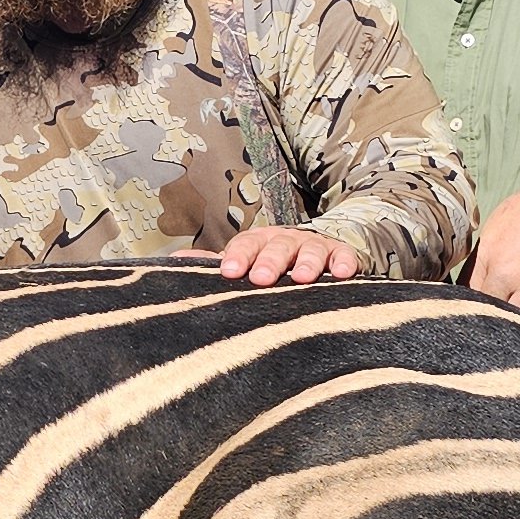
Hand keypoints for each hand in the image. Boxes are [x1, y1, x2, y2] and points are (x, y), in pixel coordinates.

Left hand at [187, 226, 362, 286]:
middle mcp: (287, 240)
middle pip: (278, 245)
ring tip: (302, 278)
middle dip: (269, 261)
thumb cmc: (271, 264)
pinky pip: (345, 256)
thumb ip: (214, 263)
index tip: (229, 272)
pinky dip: (345, 263)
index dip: (238, 256)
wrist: (316, 254)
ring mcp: (315, 246)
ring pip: (311, 250)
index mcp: (260, 241)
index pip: (246, 244)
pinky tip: (343, 274)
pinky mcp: (342, 255)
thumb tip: (174, 260)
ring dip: (307, 262)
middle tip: (261, 278)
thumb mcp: (245, 262)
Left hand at [468, 170, 519, 326]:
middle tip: (495, 331)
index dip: (472, 303)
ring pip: (516, 322)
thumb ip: (489, 246)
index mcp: (489, 250)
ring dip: (518, 330)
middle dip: (491, 321)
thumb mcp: (506, 215)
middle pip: (489, 310)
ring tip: (518, 338)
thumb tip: (480, 271)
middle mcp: (506, 271)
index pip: (468, 290)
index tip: (476, 311)